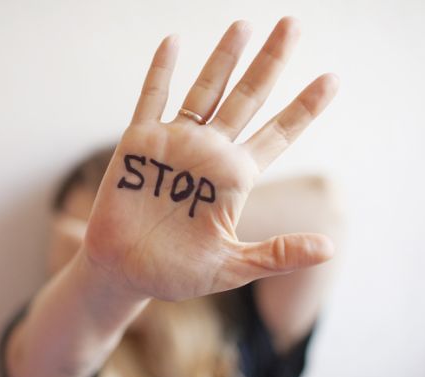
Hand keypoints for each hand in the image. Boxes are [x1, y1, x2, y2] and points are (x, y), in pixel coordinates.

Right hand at [83, 17, 338, 301]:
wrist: (123, 271)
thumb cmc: (176, 274)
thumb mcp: (231, 267)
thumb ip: (276, 254)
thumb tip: (329, 247)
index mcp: (235, 178)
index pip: (278, 134)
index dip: (304, 107)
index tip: (332, 78)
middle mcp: (210, 153)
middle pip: (247, 98)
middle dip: (270, 63)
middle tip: (293, 25)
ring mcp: (175, 144)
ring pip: (204, 91)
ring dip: (223, 59)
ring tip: (244, 25)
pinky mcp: (140, 144)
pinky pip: (151, 99)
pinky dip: (160, 71)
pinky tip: (173, 42)